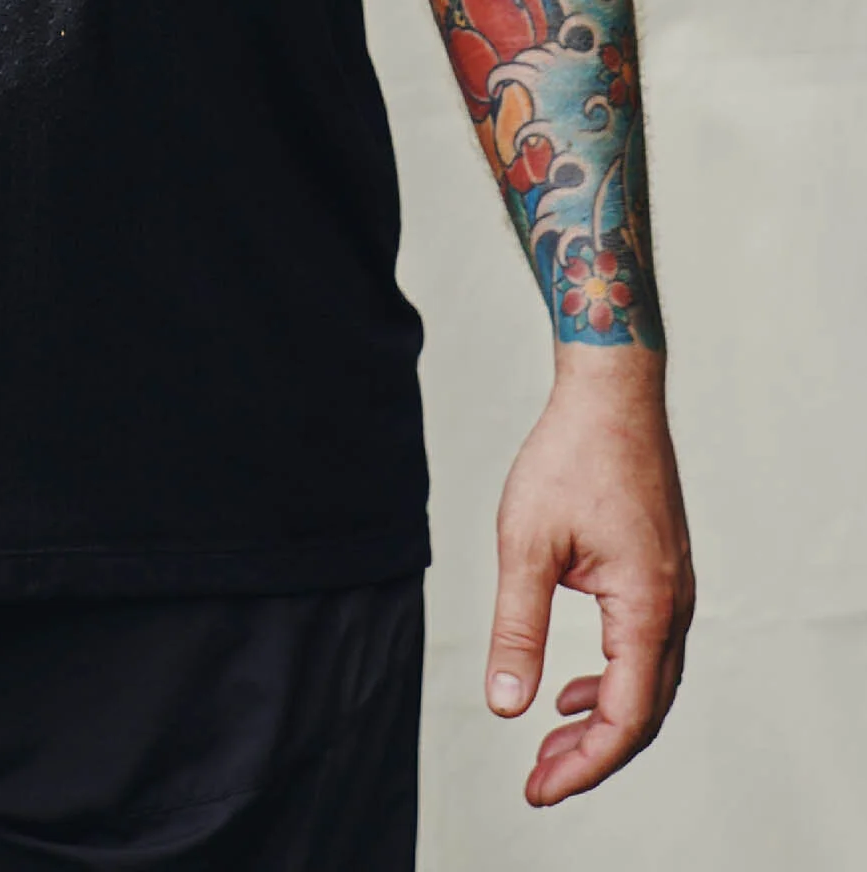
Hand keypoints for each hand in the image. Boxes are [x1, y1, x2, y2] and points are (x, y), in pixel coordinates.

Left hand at [485, 347, 692, 804]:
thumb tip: (507, 705)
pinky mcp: (662, 574)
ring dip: (603, 720)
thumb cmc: (569, 456)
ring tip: (552, 743)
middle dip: (592, 755)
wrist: (611, 392)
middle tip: (539, 782)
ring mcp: (674, 590)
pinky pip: (647, 650)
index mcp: (646, 607)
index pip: (625, 716)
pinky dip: (612, 681)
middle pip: (644, 711)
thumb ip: (517, 628)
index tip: (538, 789)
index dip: (584, 764)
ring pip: (649, 684)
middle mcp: (673, 607)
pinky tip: (571, 688)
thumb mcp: (525, 543)